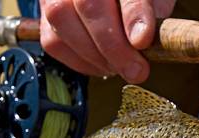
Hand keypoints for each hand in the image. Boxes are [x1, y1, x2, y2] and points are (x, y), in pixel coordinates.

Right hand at [39, 0, 175, 81]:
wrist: (111, 0)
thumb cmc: (137, 1)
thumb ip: (153, 11)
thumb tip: (141, 38)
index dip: (134, 14)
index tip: (142, 40)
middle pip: (89, 5)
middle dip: (114, 46)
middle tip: (136, 70)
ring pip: (63, 23)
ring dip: (96, 56)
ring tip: (119, 67)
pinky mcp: (45, 13)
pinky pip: (53, 42)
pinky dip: (80, 62)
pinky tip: (102, 65)